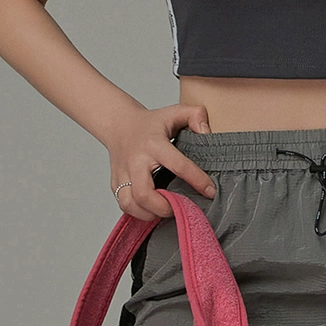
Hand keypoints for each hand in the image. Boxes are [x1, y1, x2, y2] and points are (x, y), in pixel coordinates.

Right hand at [104, 103, 216, 221]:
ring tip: (166, 209)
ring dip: (150, 213)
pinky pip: (125, 206)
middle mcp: (135, 161)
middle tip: (181, 207)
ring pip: (130, 204)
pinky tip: (153, 209)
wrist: (119, 124)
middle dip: (165, 207)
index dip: (197, 180)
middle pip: (144, 194)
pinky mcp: (115, 184)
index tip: (211, 191)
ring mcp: (122, 174)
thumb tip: (208, 133)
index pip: (177, 165)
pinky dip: (139, 213)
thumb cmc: (151, 122)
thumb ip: (196, 115)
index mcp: (153, 144)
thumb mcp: (176, 112)